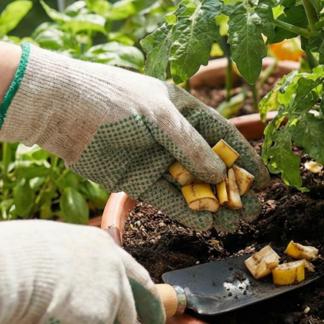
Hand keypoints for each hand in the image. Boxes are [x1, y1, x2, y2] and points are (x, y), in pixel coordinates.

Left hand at [0, 44, 269, 230]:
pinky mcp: (132, 179)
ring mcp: (152, 158)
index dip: (244, 156)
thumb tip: (220, 173)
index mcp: (180, 109)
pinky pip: (164, 198)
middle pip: (208, 165)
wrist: (60, 109)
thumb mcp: (159, 116)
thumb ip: (190, 146)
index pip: (222, 135)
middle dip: (232, 188)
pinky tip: (202, 224)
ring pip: (189, 186)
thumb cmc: (112, 99)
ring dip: (211, 204)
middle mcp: (170, 135)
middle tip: (253, 210)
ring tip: (233, 224)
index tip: (264, 180)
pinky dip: (183, 211)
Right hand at [0, 219, 165, 323]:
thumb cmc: (7, 257)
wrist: (0, 270)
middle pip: (125, 316)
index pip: (135, 277)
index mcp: (102, 247)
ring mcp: (109, 300)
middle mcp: (114, 272)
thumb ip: (68, 270)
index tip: (158, 319)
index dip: (146, 300)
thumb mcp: (46, 250)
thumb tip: (62, 292)